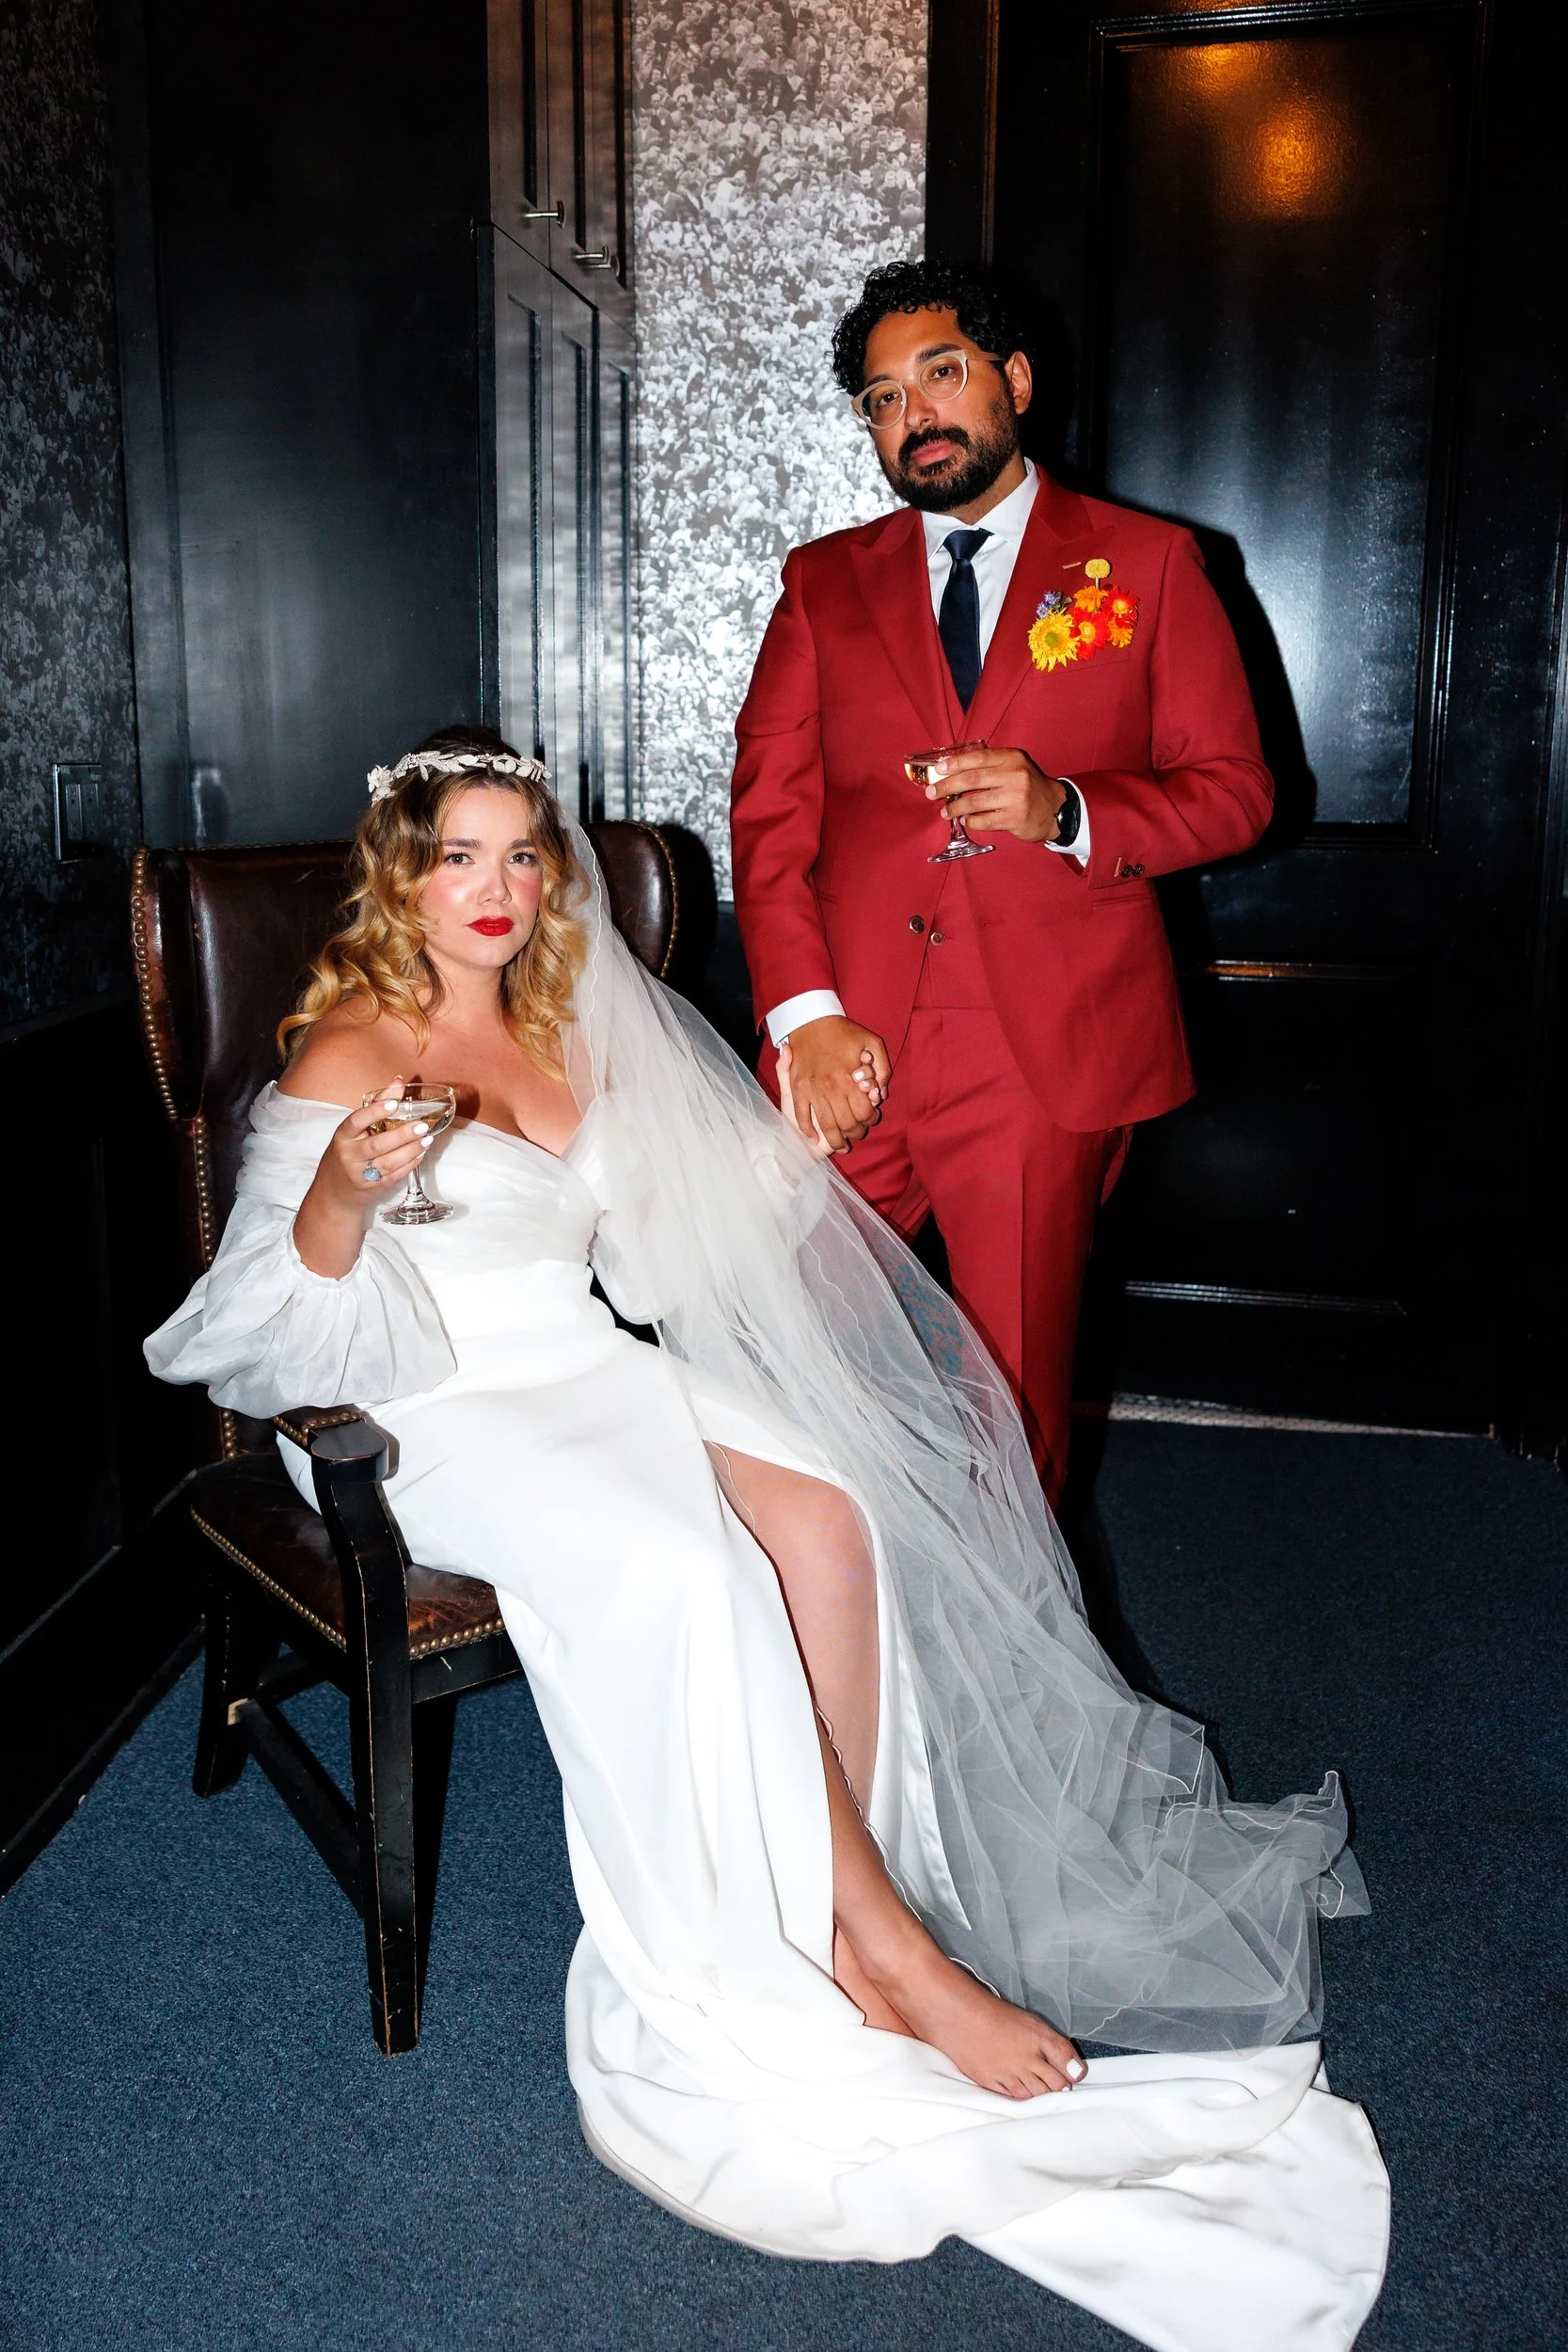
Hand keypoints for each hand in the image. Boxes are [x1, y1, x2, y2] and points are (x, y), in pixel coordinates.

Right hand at [293, 1079, 432, 1275]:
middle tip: (422, 1126)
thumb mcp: (352, 1131)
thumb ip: (375, 1106)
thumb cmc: (347, 1153)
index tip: (394, 1103)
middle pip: (376, 1145)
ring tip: (427, 1139)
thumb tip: (398, 1081)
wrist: (334, 1193)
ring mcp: (361, 1174)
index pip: (356, 1121)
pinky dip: (409, 1164)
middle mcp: (349, 1155)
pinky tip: (421, 1154)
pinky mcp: (373, 1188)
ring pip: (388, 1163)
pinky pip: (394, 1176)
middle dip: (401, 1135)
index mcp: (342, 1137)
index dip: (375, 1111)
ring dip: (410, 1151)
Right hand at [780, 1016, 889, 1153]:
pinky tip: (814, 1139)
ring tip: (841, 1144)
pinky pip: (802, 1118)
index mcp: (850, 1079)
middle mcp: (832, 1089)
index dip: (870, 1120)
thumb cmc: (843, 1032)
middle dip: (855, 1133)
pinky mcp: (797, 1091)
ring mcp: (813, 1091)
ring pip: (826, 1127)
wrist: (810, 1021)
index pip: (865, 1113)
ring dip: (835, 1140)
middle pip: (847, 1124)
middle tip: (857, 1133)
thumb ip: (883, 1069)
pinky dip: (808, 1132)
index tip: (871, 1119)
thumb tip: (881, 1093)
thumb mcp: (872, 1041)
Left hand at [922, 747, 1067, 842]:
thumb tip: (950, 771)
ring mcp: (1016, 798)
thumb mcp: (1013, 768)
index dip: (954, 764)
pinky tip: (965, 820)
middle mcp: (1015, 775)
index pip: (978, 758)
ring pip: (975, 802)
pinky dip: (970, 821)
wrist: (1056, 808)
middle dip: (947, 786)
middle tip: (932, 793)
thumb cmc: (1027, 787)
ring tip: (945, 811)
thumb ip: (988, 767)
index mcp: (1012, 758)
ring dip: (955, 808)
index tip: (937, 770)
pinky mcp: (1015, 818)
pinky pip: (984, 821)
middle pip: (972, 779)